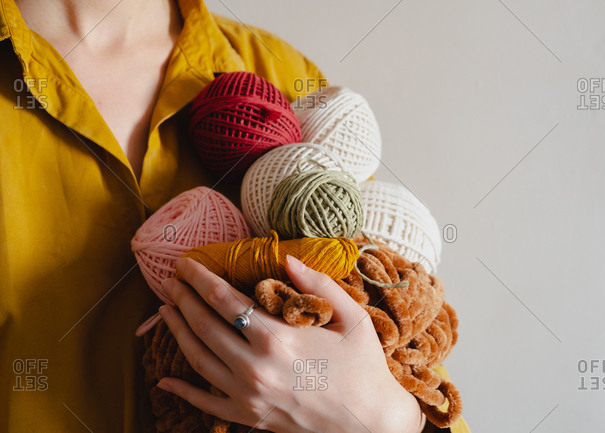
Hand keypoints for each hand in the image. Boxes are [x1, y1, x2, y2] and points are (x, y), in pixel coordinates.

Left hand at [156, 255, 424, 432]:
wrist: (371, 424)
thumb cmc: (364, 368)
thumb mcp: (352, 318)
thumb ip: (318, 284)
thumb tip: (287, 258)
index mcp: (277, 338)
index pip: (224, 299)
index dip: (200, 279)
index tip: (185, 264)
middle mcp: (254, 367)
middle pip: (204, 325)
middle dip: (183, 299)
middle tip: (170, 281)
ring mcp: (248, 396)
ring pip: (198, 359)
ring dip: (177, 332)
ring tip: (164, 311)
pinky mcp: (249, 418)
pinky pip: (206, 403)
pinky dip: (182, 391)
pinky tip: (164, 380)